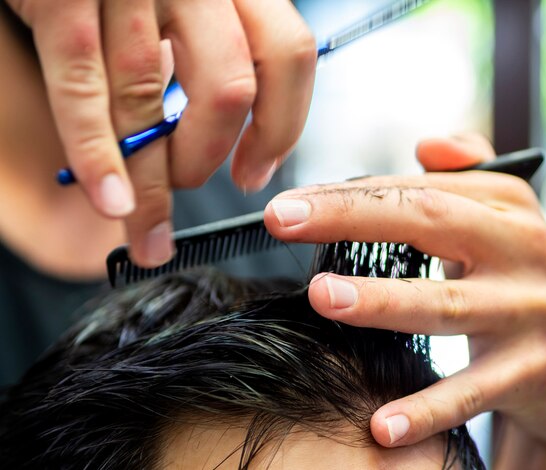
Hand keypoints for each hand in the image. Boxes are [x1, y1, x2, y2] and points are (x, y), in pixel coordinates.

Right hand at [7, 0, 315, 266]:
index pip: (289, 55)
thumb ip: (214, 59)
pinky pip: (84, 91)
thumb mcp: (190, 9)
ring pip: (151, 101)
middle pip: (230, 89)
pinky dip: (99, 156)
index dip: (281, 128)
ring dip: (152, 182)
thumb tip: (234, 146)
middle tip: (190, 184)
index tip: (255, 174)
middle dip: (209, 159)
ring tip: (147, 229)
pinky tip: (113, 204)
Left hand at [264, 136, 545, 468]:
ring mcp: (529, 311)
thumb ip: (469, 175)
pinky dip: (427, 407)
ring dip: (381, 302)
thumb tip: (427, 144)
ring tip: (322, 297)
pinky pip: (471, 392)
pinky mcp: (534, 372)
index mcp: (507, 206)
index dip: (348, 193)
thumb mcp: (506, 221)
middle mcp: (524, 249)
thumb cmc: (520, 281)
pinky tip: (381, 424)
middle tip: (282, 222)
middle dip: (350, 219)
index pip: (416, 189)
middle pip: (428, 222)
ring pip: (445, 304)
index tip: (287, 204)